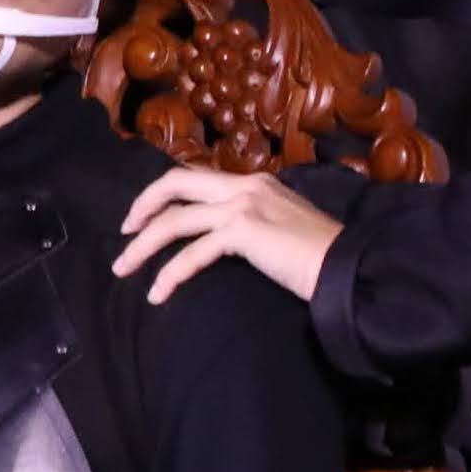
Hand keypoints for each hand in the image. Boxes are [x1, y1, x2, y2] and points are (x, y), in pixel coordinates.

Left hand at [112, 166, 345, 306]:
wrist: (347, 268)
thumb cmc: (319, 258)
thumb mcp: (282, 228)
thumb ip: (254, 222)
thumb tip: (222, 240)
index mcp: (255, 182)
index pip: (196, 177)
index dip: (163, 194)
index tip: (144, 218)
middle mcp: (246, 186)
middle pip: (175, 183)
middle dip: (142, 206)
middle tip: (125, 232)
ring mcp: (244, 205)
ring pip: (174, 220)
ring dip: (142, 246)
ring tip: (123, 269)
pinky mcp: (243, 231)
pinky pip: (191, 253)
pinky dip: (169, 274)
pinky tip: (158, 294)